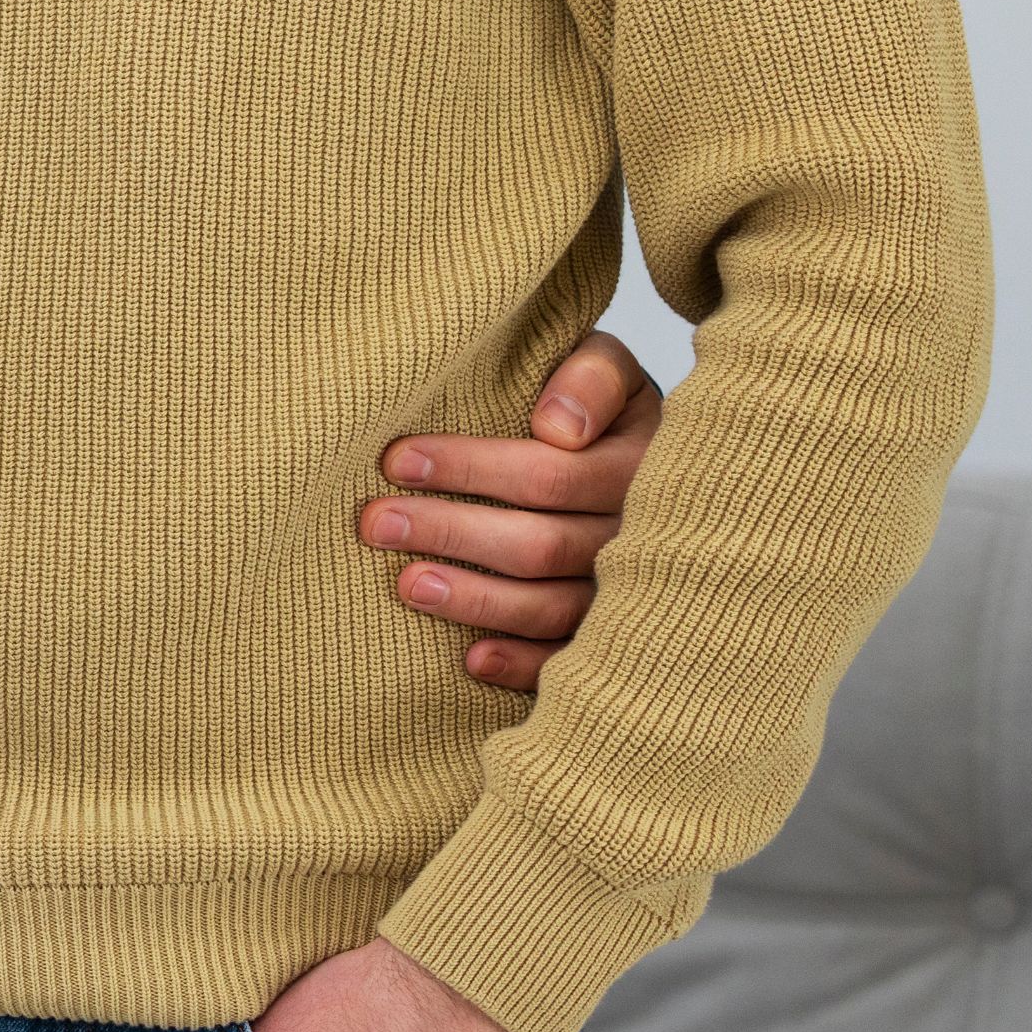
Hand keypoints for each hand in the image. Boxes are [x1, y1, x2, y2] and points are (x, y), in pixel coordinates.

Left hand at [370, 331, 656, 691]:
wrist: (656, 468)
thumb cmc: (600, 407)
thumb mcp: (605, 367)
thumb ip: (591, 376)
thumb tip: (557, 425)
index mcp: (645, 466)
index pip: (552, 475)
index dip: (470, 468)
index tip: (396, 459)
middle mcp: (643, 537)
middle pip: (542, 546)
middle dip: (451, 532)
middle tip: (375, 523)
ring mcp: (631, 594)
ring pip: (552, 607)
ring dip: (475, 600)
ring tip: (406, 584)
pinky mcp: (617, 637)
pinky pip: (571, 661)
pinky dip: (523, 664)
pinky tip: (470, 658)